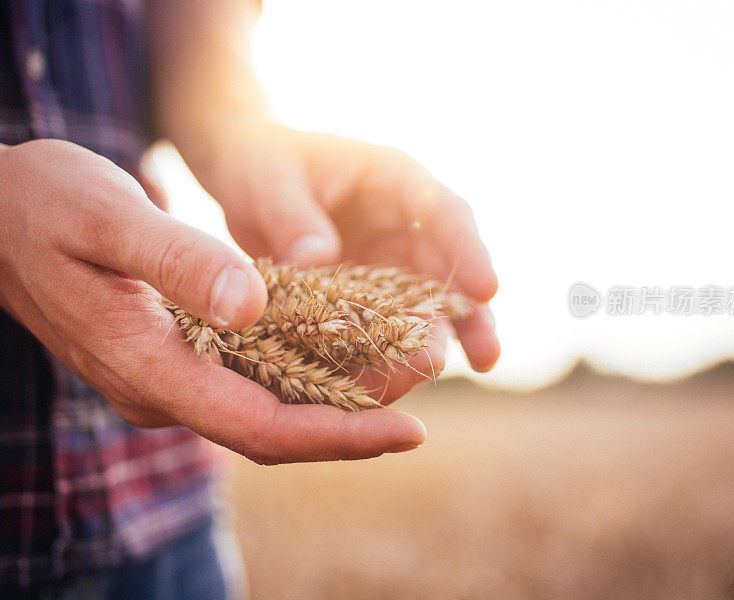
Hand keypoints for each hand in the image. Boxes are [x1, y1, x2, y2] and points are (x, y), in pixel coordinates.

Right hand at [0, 139, 427, 462]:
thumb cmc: (46, 204)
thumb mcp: (107, 215)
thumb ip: (177, 261)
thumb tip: (252, 305)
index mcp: (145, 364)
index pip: (259, 426)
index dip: (339, 435)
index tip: (411, 429)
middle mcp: (160, 388)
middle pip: (276, 429)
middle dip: (357, 419)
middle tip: (430, 382)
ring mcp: (165, 378)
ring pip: (267, 409)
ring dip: (339, 399)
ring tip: (408, 367)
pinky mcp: (173, 358)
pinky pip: (250, 381)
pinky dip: (304, 373)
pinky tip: (348, 350)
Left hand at [182, 123, 500, 375]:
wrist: (247, 177)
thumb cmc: (264, 164)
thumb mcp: (272, 183)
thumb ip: (294, 218)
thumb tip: (319, 259)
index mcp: (396, 182)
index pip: (445, 214)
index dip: (469, 252)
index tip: (487, 289)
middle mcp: (405, 224)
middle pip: (451, 269)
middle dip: (472, 312)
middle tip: (486, 354)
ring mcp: (391, 260)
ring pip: (431, 303)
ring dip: (445, 337)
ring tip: (466, 369)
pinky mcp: (370, 292)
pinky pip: (390, 325)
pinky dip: (396, 350)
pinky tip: (401, 380)